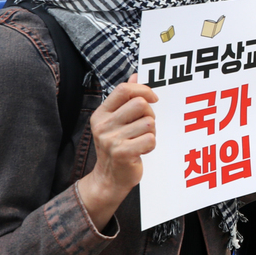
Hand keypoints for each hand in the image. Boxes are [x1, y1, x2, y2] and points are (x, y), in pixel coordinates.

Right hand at [79, 73, 157, 229]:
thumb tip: (135, 75)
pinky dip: (152, 145)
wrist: (109, 179)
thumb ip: (125, 99)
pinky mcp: (122, 153)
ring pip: (149, 123)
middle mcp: (103, 125)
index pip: (124, 90)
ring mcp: (111, 140)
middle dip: (150, 114)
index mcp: (101, 114)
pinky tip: (142, 151)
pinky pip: (151, 139)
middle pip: (140, 104)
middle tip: (146, 126)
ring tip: (142, 140)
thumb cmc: (118, 146)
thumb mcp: (116, 121)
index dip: (144, 90)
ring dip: (152, 132)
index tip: (154, 98)